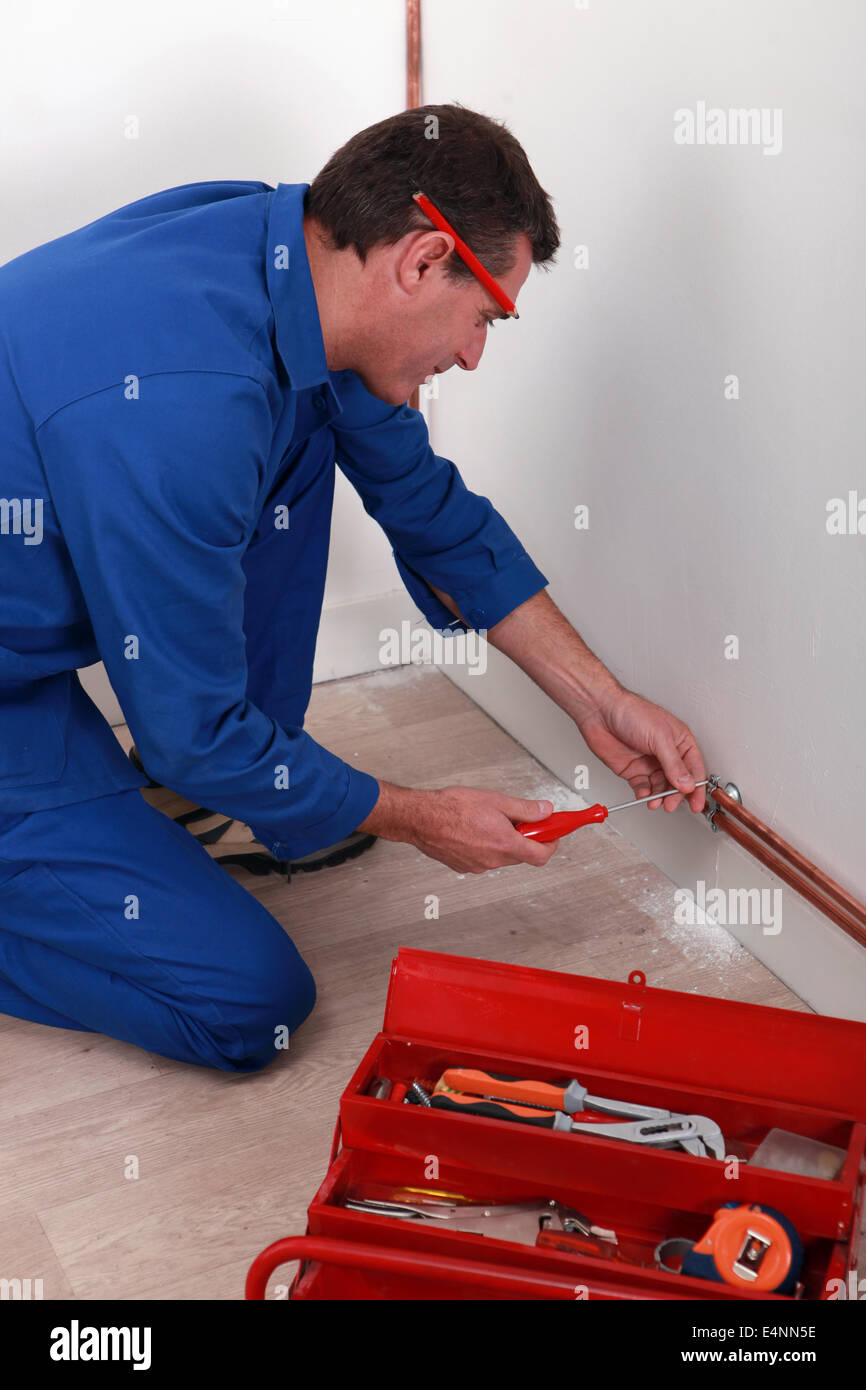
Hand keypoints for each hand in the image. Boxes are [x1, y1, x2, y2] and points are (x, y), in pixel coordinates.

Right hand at [357, 782, 559, 872]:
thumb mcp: (495, 800)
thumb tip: (546, 812)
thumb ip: (525, 809)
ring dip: (504, 841)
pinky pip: (484, 858)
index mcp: (505, 843)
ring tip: (489, 819)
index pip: (541, 855)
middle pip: (522, 855)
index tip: (554, 831)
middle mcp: (493, 860)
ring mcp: (478, 866)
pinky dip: (486, 845)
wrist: (419, 818)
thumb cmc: (451, 808)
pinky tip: (474, 829)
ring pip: (502, 856)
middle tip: (521, 819)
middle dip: (526, 837)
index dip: (552, 842)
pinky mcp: (464, 866)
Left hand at [576, 688, 706, 813]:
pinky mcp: (633, 770)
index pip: (694, 768)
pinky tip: (643, 795)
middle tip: (671, 804)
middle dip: (676, 795)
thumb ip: (674, 764)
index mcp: (679, 741)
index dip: (697, 787)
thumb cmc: (631, 712)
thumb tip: (687, 784)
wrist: (600, 712)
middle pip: (678, 782)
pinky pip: (643, 788)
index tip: (696, 804)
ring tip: (656, 802)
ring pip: (661, 787)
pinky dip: (644, 794)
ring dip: (659, 797)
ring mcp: (649, 762)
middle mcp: (666, 753)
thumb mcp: (659, 737)